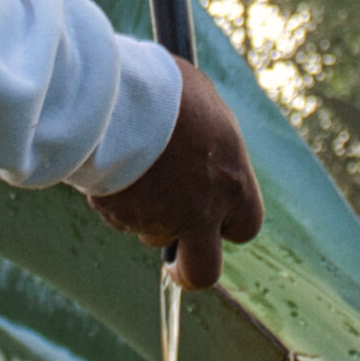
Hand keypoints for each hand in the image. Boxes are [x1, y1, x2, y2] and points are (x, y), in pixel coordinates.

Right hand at [88, 58, 265, 290]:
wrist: (118, 96)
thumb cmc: (167, 89)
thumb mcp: (208, 107)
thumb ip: (213, 141)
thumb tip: (208, 144)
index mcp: (232, 183)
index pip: (245, 227)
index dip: (228, 224)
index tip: (215, 216)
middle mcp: (198, 211)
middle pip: (202, 271)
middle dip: (187, 269)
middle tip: (175, 261)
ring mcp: (155, 219)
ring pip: (152, 233)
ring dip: (146, 214)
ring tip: (136, 167)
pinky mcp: (118, 215)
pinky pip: (119, 215)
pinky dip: (118, 197)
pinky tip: (114, 161)